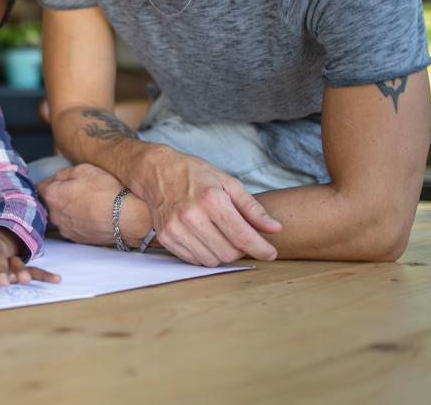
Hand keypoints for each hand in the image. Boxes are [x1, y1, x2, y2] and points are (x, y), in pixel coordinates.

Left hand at [37, 163, 130, 245]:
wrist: (127, 218)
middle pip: (50, 203)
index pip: (39, 187)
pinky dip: (79, 221)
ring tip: (88, 203)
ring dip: (69, 209)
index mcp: (52, 196)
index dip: (50, 181)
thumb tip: (56, 179)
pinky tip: (92, 215)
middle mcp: (55, 216)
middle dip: (59, 196)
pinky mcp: (78, 239)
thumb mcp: (84, 169)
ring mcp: (66, 230)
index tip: (60, 180)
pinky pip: (73, 226)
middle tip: (78, 190)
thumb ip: (64, 173)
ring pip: (61, 216)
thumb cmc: (106, 191)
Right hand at [134, 146, 282, 265]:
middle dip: (240, 249)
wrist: (155, 171)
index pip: (242, 236)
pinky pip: (194, 260)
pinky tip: (203, 237)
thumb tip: (275, 229)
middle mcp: (191, 216)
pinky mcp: (165, 237)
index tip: (270, 253)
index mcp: (211, 199)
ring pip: (211, 261)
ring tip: (220, 235)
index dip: (261, 248)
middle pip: (228, 253)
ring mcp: (175, 228)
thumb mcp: (227, 182)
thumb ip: (252, 208)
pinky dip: (204, 253)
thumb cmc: (193, 174)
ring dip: (221, 253)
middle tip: (239, 236)